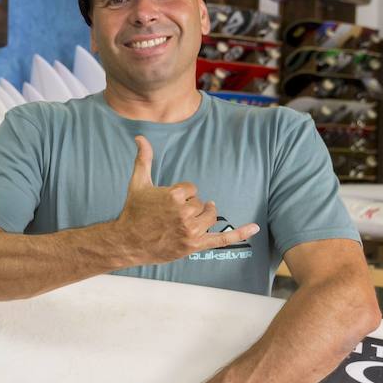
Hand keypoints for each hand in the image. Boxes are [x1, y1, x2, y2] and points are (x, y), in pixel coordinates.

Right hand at [113, 136, 257, 263]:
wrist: (128, 241)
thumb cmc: (133, 212)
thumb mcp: (137, 183)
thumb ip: (143, 159)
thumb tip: (140, 137)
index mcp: (174, 195)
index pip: (192, 188)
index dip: (181, 194)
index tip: (166, 203)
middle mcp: (184, 213)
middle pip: (201, 203)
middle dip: (189, 207)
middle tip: (172, 214)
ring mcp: (190, 231)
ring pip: (210, 216)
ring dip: (203, 216)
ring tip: (189, 219)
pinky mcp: (193, 246)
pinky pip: (221, 239)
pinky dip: (239, 234)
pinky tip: (254, 228)